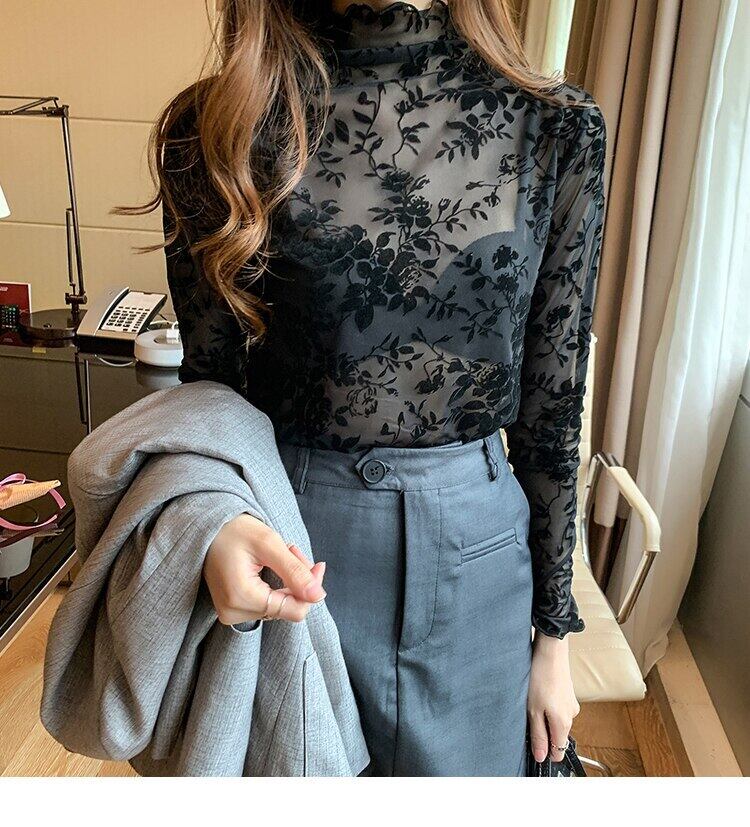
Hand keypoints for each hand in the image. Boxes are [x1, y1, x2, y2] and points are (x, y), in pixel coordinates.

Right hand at [203, 512, 325, 625]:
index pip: (294, 610)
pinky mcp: (233, 609)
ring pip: (280, 606)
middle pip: (288, 607)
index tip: (317, 564)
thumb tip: (318, 596)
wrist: (207, 528)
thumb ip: (294, 571)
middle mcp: (234, 613)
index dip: (312, 589)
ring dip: (289, 581)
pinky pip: (268, 604)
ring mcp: (231, 613)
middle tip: (293, 551)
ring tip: (282, 554)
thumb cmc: (234, 530)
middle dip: (299, 580)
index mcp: (242, 597)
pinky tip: (273, 565)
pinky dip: (278, 585)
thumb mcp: (269, 543)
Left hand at [527, 632, 579, 762]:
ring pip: (556, 720)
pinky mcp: (568, 693)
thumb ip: (538, 735)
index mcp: (564, 723)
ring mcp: (571, 703)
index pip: (559, 751)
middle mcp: (571, 715)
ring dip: (544, 716)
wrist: (550, 650)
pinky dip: (547, 705)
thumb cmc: (540, 677)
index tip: (533, 746)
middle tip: (527, 716)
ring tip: (531, 700)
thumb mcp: (533, 709)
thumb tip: (542, 757)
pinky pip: (557, 707)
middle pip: (557, 736)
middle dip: (542, 731)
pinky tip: (537, 692)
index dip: (545, 752)